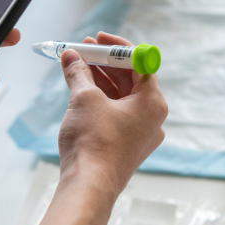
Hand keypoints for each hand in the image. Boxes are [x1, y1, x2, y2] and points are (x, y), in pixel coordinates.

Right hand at [41, 32, 167, 224]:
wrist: (88, 185)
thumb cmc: (94, 144)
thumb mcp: (84, 99)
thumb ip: (79, 72)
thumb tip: (71, 56)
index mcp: (153, 102)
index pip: (140, 62)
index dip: (118, 47)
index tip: (99, 39)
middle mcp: (152, 117)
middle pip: (130, 78)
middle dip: (105, 62)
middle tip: (83, 49)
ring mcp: (140, 131)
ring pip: (121, 95)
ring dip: (100, 79)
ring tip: (76, 64)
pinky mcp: (126, 142)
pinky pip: (116, 112)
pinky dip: (101, 98)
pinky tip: (81, 87)